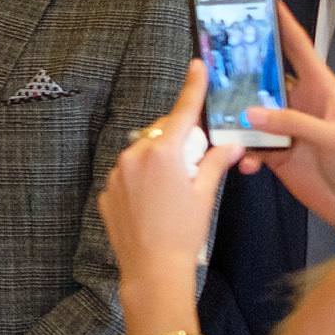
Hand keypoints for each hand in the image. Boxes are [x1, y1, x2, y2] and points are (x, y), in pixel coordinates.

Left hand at [99, 61, 241, 315]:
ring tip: (174, 191)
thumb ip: (215, 162)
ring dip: (160, 161)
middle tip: (196, 160)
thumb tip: (228, 145)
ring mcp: (116, 174)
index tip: (196, 65)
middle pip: (161, 133)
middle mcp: (133, 157)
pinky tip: (155, 203)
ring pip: (143, 154)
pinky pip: (128, 175)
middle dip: (180, 139)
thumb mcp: (205, 194)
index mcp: (162, 153)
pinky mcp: (106, 192)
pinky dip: (143, 180)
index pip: (182, 113)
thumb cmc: (183, 232)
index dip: (192, 88)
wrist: (151, 269)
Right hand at [237, 0, 334, 230]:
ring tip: (223, 125)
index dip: (284, 26)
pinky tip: (246, 162)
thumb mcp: (331, 138)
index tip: (267, 4)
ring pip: (249, 113)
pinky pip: (248, 146)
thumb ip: (293, 124)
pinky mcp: (274, 152)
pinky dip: (242, 154)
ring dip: (235, 121)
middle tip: (218, 66)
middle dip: (242, 74)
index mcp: (321, 91)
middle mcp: (300, 105)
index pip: (299, 50)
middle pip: (265, 80)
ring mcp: (285, 128)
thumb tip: (253, 114)